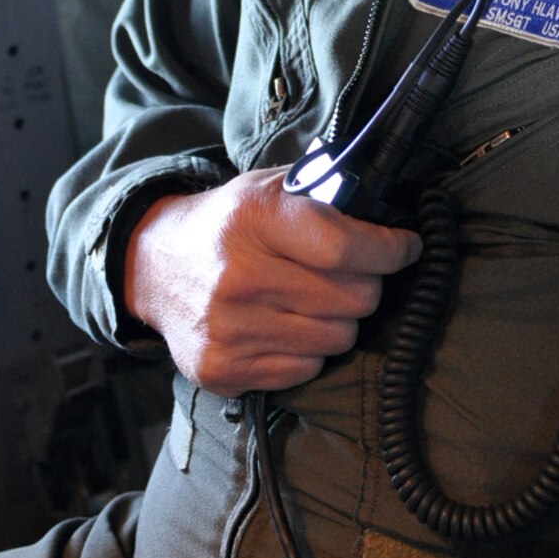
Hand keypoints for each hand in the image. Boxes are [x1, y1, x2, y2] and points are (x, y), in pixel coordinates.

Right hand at [125, 166, 419, 393]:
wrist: (153, 266)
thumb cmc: (227, 223)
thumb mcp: (267, 187)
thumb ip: (323, 195)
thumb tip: (387, 214)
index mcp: (253, 220)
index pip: (345, 247)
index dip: (388, 249)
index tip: (404, 247)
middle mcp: (238, 277)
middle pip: (352, 298)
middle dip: (367, 283)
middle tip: (354, 274)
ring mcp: (228, 330)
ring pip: (337, 338)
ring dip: (340, 319)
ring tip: (317, 300)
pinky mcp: (223, 369)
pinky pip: (306, 369)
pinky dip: (310, 350)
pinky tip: (289, 325)